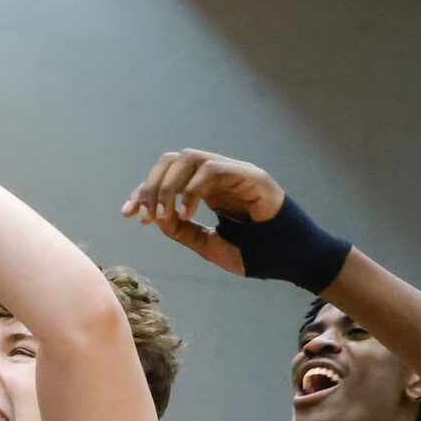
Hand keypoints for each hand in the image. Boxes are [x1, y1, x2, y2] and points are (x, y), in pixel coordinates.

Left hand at [120, 150, 283, 275]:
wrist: (294, 262)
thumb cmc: (258, 255)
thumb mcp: (209, 245)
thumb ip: (183, 231)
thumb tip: (156, 218)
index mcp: (208, 190)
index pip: (167, 177)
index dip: (143, 193)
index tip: (127, 215)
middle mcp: (219, 177)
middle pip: (172, 161)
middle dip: (150, 187)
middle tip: (142, 217)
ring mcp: (236, 173)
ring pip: (189, 158)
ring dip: (167, 186)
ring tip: (162, 216)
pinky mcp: (251, 176)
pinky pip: (213, 169)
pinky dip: (193, 189)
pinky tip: (187, 213)